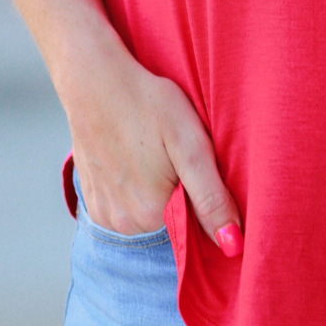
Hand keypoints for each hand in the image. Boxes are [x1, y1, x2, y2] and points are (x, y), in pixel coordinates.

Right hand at [59, 35, 243, 253]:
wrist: (96, 80)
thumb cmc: (149, 104)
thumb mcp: (191, 145)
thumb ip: (212, 199)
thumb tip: (234, 246)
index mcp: (152, 216)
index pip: (195, 229)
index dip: (207, 203)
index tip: (201, 170)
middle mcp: (124, 225)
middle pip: (171, 222)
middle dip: (183, 196)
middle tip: (179, 155)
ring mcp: (103, 214)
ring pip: (148, 215)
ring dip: (159, 193)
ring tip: (158, 154)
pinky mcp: (92, 199)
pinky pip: (124, 206)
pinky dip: (135, 188)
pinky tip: (138, 157)